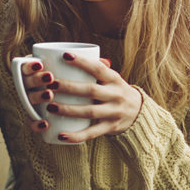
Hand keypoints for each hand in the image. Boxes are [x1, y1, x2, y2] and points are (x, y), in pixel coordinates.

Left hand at [27, 56, 141, 141]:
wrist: (139, 113)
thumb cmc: (116, 90)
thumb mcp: (112, 78)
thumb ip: (95, 68)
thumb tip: (69, 54)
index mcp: (115, 79)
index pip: (98, 68)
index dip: (82, 61)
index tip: (64, 56)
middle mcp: (116, 95)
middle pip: (91, 91)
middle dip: (69, 87)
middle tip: (50, 85)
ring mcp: (114, 113)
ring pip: (89, 112)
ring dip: (68, 110)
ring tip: (50, 106)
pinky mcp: (110, 128)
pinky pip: (92, 133)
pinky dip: (76, 135)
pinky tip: (60, 135)